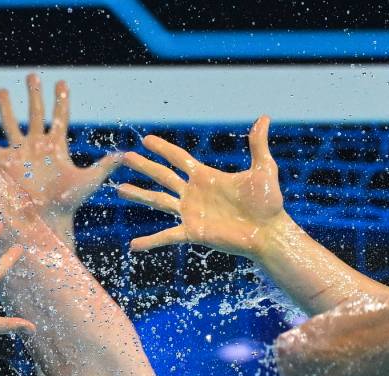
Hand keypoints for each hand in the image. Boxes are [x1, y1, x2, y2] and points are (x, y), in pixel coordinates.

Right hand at [0, 74, 119, 241]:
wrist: (46, 221)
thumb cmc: (68, 204)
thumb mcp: (89, 181)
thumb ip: (105, 166)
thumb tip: (125, 154)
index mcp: (56, 147)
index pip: (59, 117)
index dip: (61, 100)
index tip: (62, 81)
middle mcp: (36, 146)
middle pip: (34, 113)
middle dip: (34, 94)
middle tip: (32, 75)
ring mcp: (19, 153)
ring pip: (10, 123)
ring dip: (6, 106)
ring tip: (2, 90)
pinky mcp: (3, 164)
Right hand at [118, 115, 291, 259]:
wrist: (269, 232)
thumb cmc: (267, 203)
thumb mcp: (262, 169)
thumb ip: (258, 145)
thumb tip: (264, 118)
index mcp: (206, 177)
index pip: (178, 158)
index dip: (162, 149)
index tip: (146, 140)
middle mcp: (194, 194)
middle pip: (162, 176)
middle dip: (144, 166)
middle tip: (125, 157)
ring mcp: (191, 214)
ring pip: (158, 201)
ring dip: (138, 195)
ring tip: (119, 189)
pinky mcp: (193, 232)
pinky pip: (167, 236)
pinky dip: (150, 241)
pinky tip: (133, 245)